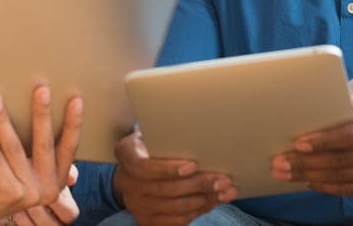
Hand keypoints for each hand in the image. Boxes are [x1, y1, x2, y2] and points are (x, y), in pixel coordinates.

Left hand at [0, 86, 82, 225]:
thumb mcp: (21, 160)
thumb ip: (34, 141)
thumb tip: (43, 103)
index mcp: (56, 180)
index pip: (69, 148)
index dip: (74, 123)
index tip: (76, 99)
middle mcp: (46, 188)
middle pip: (44, 144)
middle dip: (43, 113)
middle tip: (41, 88)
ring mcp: (26, 192)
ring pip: (14, 146)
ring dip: (2, 118)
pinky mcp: (4, 191)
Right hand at [112, 132, 236, 225]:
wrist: (133, 172)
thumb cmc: (151, 147)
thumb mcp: (152, 135)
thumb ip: (167, 138)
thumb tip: (202, 138)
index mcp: (126, 154)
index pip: (143, 167)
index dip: (168, 169)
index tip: (193, 165)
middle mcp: (127, 182)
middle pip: (166, 189)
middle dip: (199, 184)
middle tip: (223, 179)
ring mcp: (136, 204)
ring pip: (175, 207)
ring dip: (205, 200)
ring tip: (226, 191)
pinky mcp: (147, 220)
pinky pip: (177, 221)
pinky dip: (199, 211)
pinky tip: (213, 201)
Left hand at [271, 77, 352, 195]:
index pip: (352, 136)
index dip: (324, 141)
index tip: (298, 144)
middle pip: (343, 160)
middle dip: (307, 163)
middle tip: (278, 164)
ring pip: (345, 177)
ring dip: (311, 177)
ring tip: (283, 174)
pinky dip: (328, 187)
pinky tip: (308, 182)